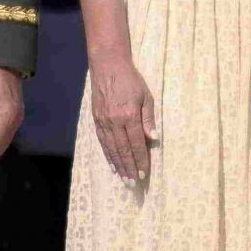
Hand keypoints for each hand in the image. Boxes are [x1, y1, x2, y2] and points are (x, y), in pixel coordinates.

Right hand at [87, 51, 156, 181]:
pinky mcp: (96, 120)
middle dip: (130, 168)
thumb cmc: (131, 80)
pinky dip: (108, 155)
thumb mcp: (146, 96)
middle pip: (123, 150)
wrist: (108, 66)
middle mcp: (115, 121)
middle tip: (134, 184)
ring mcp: (104, 121)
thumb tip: (154, 138)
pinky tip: (112, 165)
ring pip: (111, 149)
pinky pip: (102, 142)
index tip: (144, 174)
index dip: (141, 160)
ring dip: (119, 166)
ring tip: (124, 179)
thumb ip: (149, 119)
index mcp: (130, 115)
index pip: (136, 144)